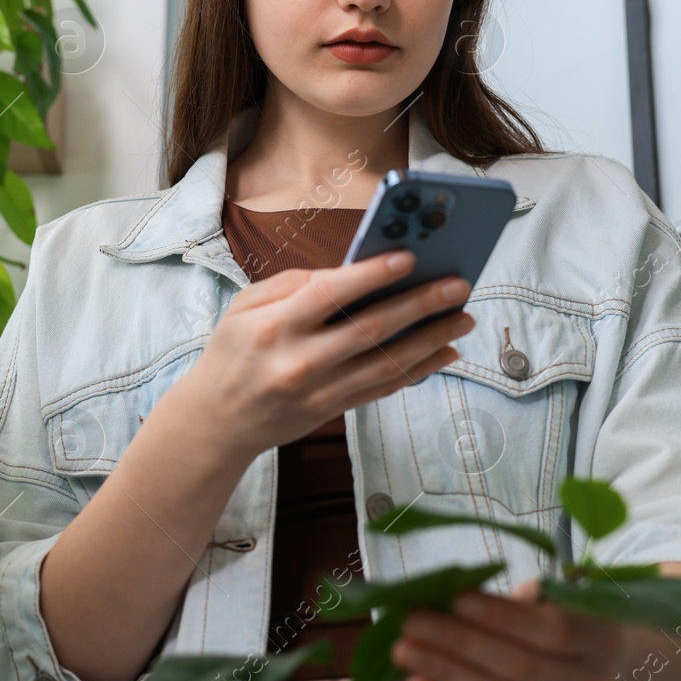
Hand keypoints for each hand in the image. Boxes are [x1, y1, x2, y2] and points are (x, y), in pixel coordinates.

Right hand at [174, 249, 475, 459]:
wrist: (216, 422)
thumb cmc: (233, 353)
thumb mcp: (244, 307)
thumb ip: (293, 285)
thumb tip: (349, 271)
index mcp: (274, 327)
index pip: (330, 295)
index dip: (372, 275)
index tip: (409, 258)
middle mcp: (300, 360)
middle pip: (370, 329)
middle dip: (420, 305)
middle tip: (458, 285)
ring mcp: (320, 391)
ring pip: (387, 363)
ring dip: (431, 340)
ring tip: (464, 318)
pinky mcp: (334, 410)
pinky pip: (384, 388)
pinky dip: (419, 370)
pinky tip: (444, 352)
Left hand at [389, 577, 632, 680]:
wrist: (617, 670)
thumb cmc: (578, 618)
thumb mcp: (566, 599)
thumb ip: (521, 601)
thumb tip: (453, 595)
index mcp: (602, 640)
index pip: (552, 631)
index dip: (503, 616)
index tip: (457, 597)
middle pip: (518, 668)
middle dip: (459, 644)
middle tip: (413, 622)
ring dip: (443, 674)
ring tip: (404, 653)